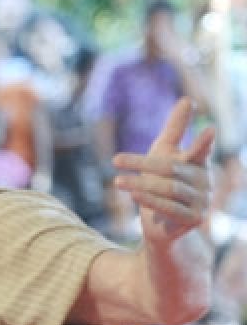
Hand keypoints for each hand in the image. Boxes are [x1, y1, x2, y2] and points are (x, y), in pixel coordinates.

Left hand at [111, 98, 214, 243]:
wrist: (161, 226)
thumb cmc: (162, 182)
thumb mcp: (164, 153)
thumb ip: (175, 129)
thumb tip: (187, 99)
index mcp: (198, 162)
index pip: (200, 150)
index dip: (203, 142)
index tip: (210, 130)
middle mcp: (204, 180)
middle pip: (172, 169)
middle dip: (142, 164)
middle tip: (114, 159)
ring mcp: (202, 201)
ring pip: (169, 189)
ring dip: (140, 184)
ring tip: (117, 181)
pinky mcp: (194, 218)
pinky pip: (170, 208)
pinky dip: (151, 201)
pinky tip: (133, 195)